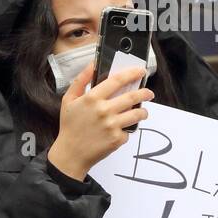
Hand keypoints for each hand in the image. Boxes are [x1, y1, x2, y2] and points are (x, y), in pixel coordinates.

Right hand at [46, 63, 152, 179]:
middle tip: (149, 92)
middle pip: (132, 97)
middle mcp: (104, 110)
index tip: (140, 71)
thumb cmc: (70, 126)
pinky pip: (129, 130)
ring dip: (143, 111)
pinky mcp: (117, 139)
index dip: (132, 73)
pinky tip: (121, 129)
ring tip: (142, 112)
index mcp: (92, 98)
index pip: (117, 80)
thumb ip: (82, 79)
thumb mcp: (69, 99)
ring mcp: (112, 125)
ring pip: (137, 114)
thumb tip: (93, 63)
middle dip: (145, 93)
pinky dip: (127, 129)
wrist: (71, 153)